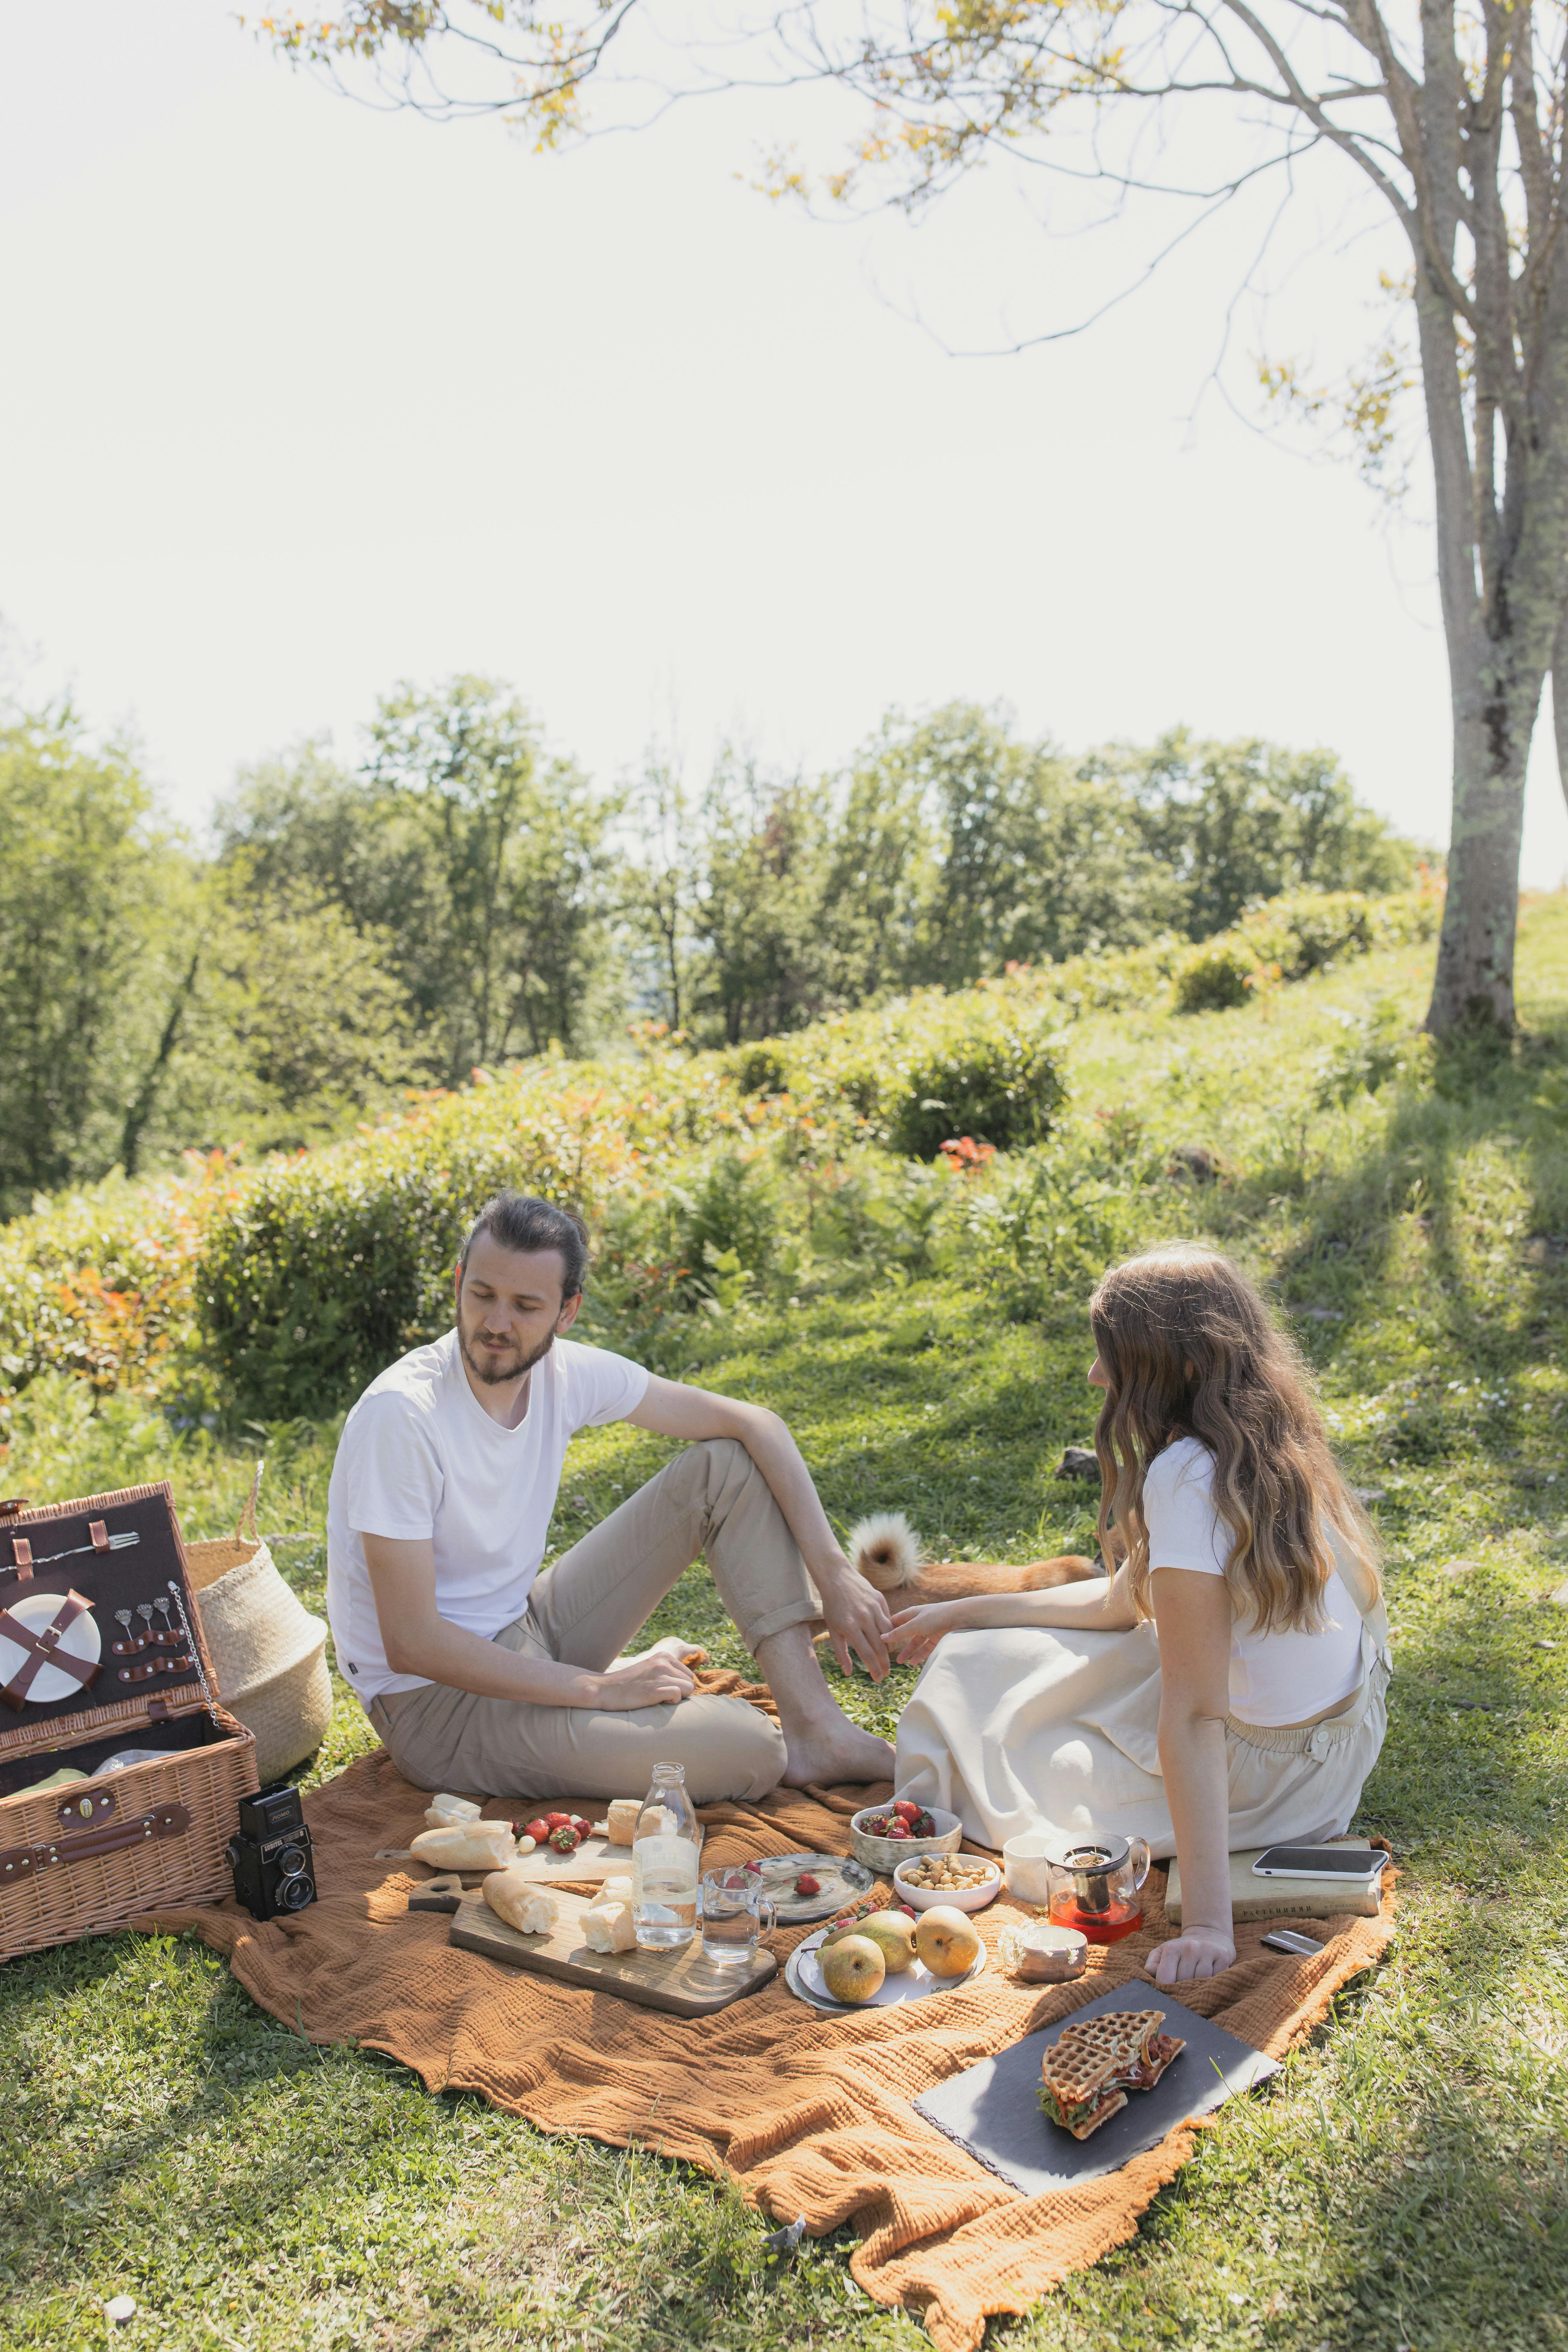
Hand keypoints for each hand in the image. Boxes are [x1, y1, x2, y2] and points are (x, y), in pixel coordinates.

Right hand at [589, 1652, 697, 1709]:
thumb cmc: (627, 1685)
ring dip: (676, 1698)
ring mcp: (660, 1675)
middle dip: (679, 1692)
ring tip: (657, 1698)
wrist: (604, 1690)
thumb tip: (688, 1684)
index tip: (662, 1689)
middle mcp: (664, 1662)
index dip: (678, 1686)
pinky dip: (670, 1702)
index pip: (688, 1675)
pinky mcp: (656, 1689)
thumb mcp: (649, 1669)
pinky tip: (656, 1701)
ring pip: (688, 1689)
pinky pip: (678, 1695)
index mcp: (664, 1656)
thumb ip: (666, 1671)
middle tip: (659, 1694)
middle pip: (690, 1683)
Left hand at [816, 1559, 893, 1680]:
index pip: (867, 1654)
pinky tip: (887, 1637)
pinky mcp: (880, 1599)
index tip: (878, 1679)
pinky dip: (889, 1630)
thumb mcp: (833, 1630)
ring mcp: (874, 1608)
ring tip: (886, 1657)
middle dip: (885, 1663)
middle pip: (880, 1646)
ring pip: (889, 1633)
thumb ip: (841, 1652)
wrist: (837, 1578)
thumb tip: (848, 1673)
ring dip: (889, 1648)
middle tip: (886, 1673)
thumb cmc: (832, 1606)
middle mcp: (864, 1618)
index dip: (875, 1669)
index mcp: (850, 1627)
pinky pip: (889, 1619)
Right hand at [888, 1599, 965, 1667]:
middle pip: (905, 1633)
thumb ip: (899, 1633)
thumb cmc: (936, 1616)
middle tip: (887, 1654)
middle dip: (897, 1644)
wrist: (960, 1618)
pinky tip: (913, 1663)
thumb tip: (882, 1638)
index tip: (877, 1640)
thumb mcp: (914, 1625)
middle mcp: (919, 1621)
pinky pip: (926, 1648)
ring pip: (915, 1642)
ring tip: (900, 1662)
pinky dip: (920, 1655)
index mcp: (912, 1613)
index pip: (895, 1621)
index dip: (887, 1629)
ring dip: (908, 1651)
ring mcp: (929, 1629)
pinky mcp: (938, 1638)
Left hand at [1141, 1928, 1235, 1985]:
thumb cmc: (1182, 1949)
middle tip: (1183, 1992)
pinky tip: (1209, 1979)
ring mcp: (1207, 1951)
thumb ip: (1153, 1964)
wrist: (1209, 1934)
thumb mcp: (1164, 1951)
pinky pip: (1216, 1978)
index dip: (1165, 1990)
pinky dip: (1212, 1982)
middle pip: (1183, 1982)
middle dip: (1182, 1990)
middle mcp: (1190, 1948)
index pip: (1165, 1978)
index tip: (1168, 1994)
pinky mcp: (1223, 1956)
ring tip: (1196, 1985)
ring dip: (1198, 1987)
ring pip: (1201, 1981)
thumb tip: (1152, 1978)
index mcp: (1172, 1948)